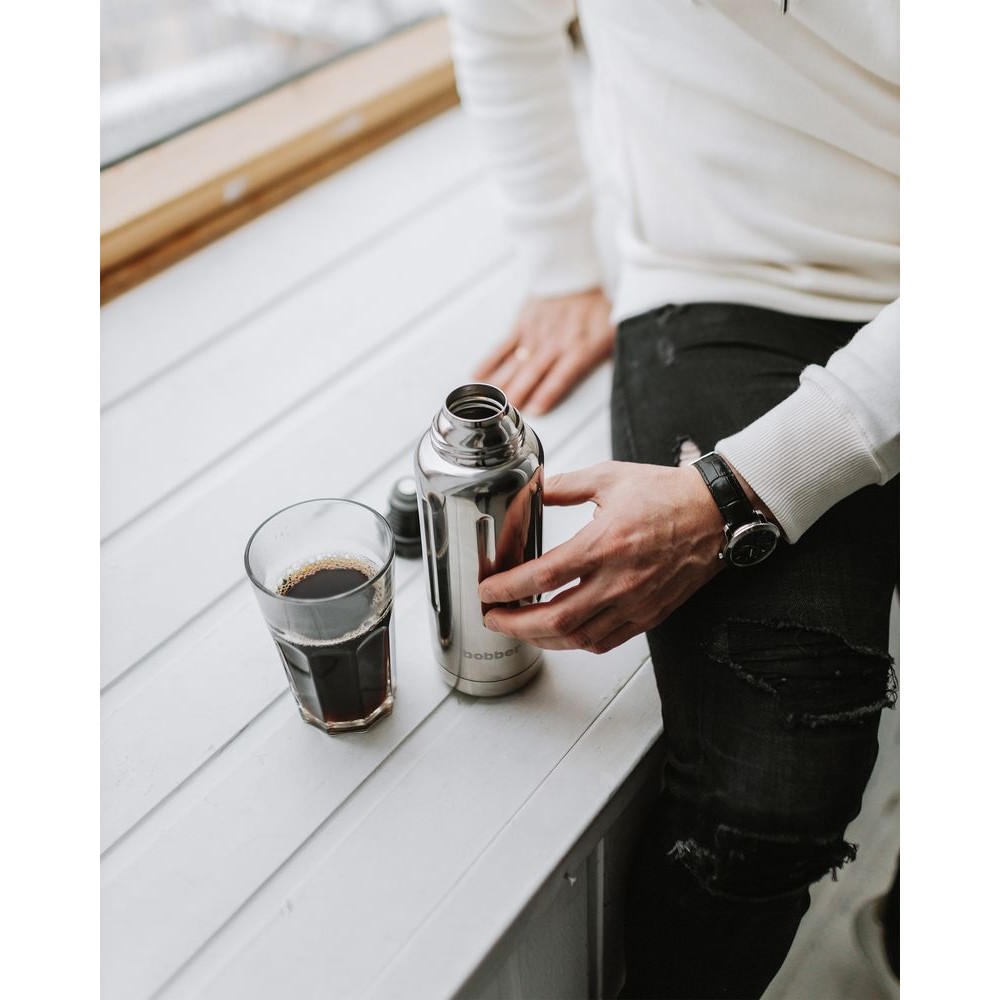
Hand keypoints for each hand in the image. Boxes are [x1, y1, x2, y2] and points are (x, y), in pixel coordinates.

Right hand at [473, 288, 614, 414]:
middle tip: (507, 412)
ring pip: (516, 362)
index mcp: (578, 346)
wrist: (571, 272)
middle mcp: (554, 342)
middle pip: (534, 372)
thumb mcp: (613, 330)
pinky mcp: (520, 326)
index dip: (548, 392)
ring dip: (503, 383)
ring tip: (490, 404)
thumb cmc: (593, 306)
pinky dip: (490, 362)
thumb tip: (624, 380)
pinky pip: (502, 346)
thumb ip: (612, 356)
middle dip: (519, 393)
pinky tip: (479, 376)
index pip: (562, 374)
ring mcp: (534, 334)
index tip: (536, 409)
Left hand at [478, 462, 724, 652]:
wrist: (715, 513)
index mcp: (605, 543)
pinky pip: (606, 642)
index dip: (508, 588)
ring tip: (519, 628)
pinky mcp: (649, 615)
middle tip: (493, 617)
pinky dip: (576, 643)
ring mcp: (636, 602)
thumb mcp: (609, 478)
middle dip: (515, 624)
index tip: (487, 590)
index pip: (544, 576)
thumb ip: (564, 486)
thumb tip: (531, 492)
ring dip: (541, 638)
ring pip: (578, 638)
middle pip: (556, 619)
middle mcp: (620, 579)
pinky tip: (560, 634)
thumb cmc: (667, 494)